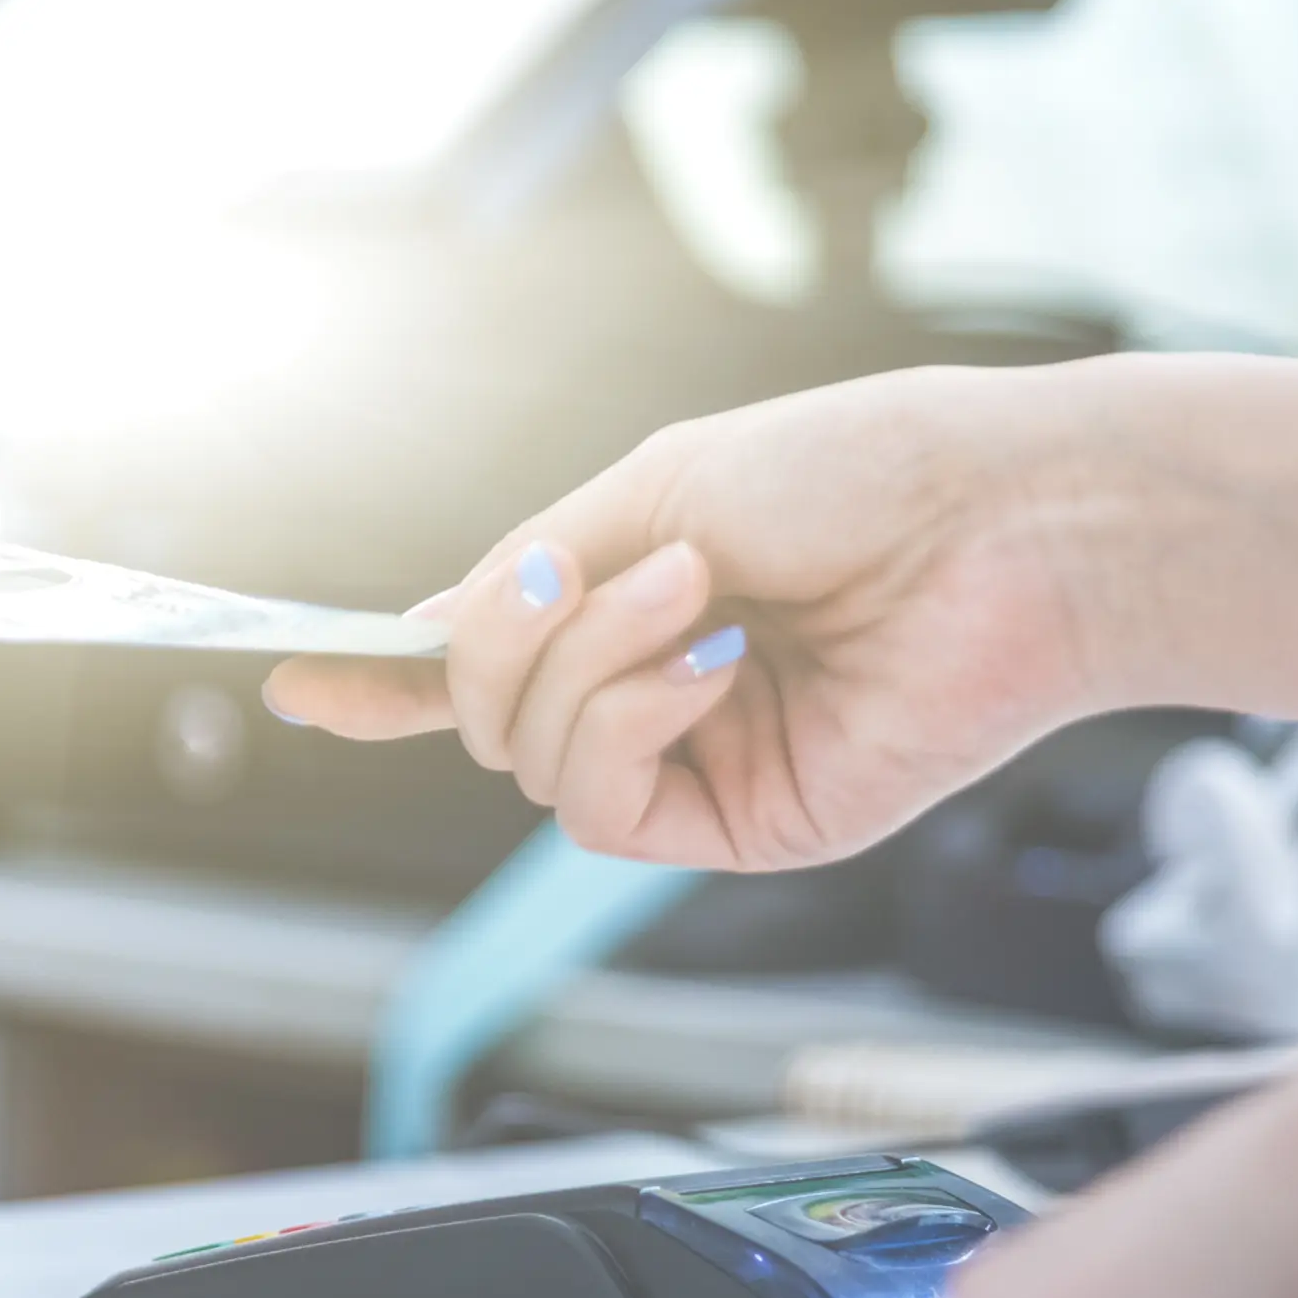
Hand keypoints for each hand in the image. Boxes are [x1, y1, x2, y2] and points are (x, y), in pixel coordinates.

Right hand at [266, 364, 1103, 869]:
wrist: (1005, 520)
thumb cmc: (856, 470)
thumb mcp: (660, 488)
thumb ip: (534, 571)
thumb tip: (418, 633)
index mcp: (631, 605)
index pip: (487, 665)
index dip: (387, 675)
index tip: (292, 676)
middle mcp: (653, 694)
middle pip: (485, 717)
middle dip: (497, 641)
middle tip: (570, 572)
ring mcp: (697, 764)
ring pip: (531, 763)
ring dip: (582, 666)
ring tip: (695, 593)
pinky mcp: (743, 827)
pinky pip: (601, 805)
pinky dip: (624, 720)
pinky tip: (706, 664)